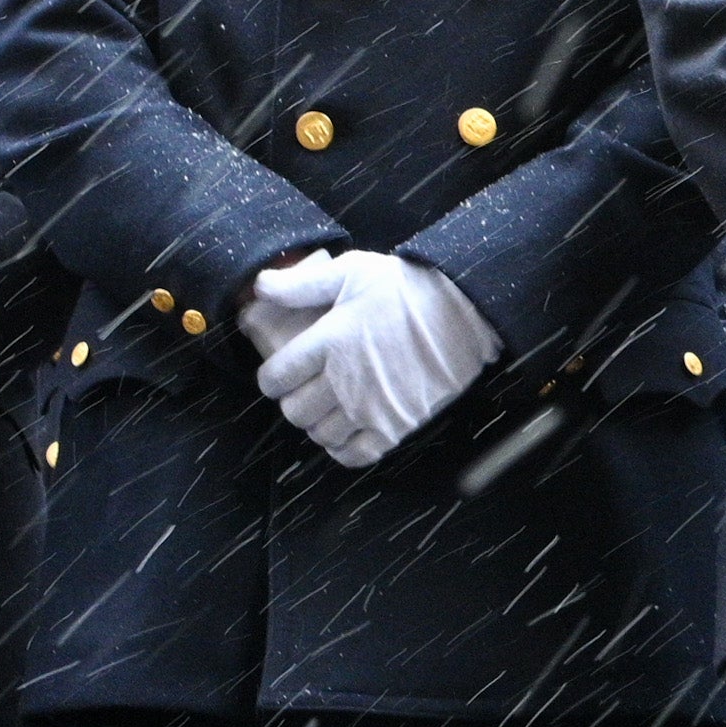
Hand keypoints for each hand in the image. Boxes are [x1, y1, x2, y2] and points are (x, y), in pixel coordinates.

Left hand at [253, 251, 503, 466]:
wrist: (465, 310)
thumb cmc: (409, 288)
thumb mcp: (352, 271)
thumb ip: (301, 284)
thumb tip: (260, 286)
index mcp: (328, 341)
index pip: (276, 378)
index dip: (271, 378)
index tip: (280, 374)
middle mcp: (344, 380)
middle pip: (295, 411)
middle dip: (293, 401)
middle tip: (305, 389)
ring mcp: (371, 407)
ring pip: (321, 434)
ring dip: (318, 424)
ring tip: (328, 408)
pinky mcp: (397, 425)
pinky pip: (355, 455)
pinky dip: (343, 449)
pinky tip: (346, 432)